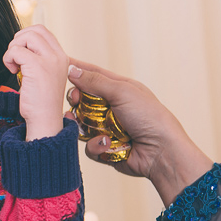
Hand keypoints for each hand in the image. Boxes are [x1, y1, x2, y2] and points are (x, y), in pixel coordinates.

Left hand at [2, 25, 68, 140]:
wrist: (44, 120)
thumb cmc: (40, 102)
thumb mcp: (45, 74)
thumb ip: (39, 58)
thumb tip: (21, 43)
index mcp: (62, 57)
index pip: (44, 32)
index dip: (27, 38)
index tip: (22, 55)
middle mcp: (58, 56)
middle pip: (35, 30)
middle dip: (19, 40)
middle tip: (16, 58)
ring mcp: (49, 60)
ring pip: (26, 36)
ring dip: (14, 48)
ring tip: (14, 65)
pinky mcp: (37, 67)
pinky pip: (16, 51)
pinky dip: (8, 58)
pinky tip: (12, 71)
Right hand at [65, 58, 212, 204]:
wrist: (161, 152)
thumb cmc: (149, 117)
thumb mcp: (122, 91)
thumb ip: (95, 81)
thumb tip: (72, 70)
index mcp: (118, 89)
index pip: (92, 75)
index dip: (76, 70)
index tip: (59, 67)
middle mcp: (111, 107)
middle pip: (81, 99)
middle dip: (75, 99)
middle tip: (75, 100)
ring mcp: (107, 128)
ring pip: (81, 123)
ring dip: (80, 124)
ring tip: (80, 124)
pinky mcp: (105, 148)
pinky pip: (88, 145)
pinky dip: (95, 144)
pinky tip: (106, 144)